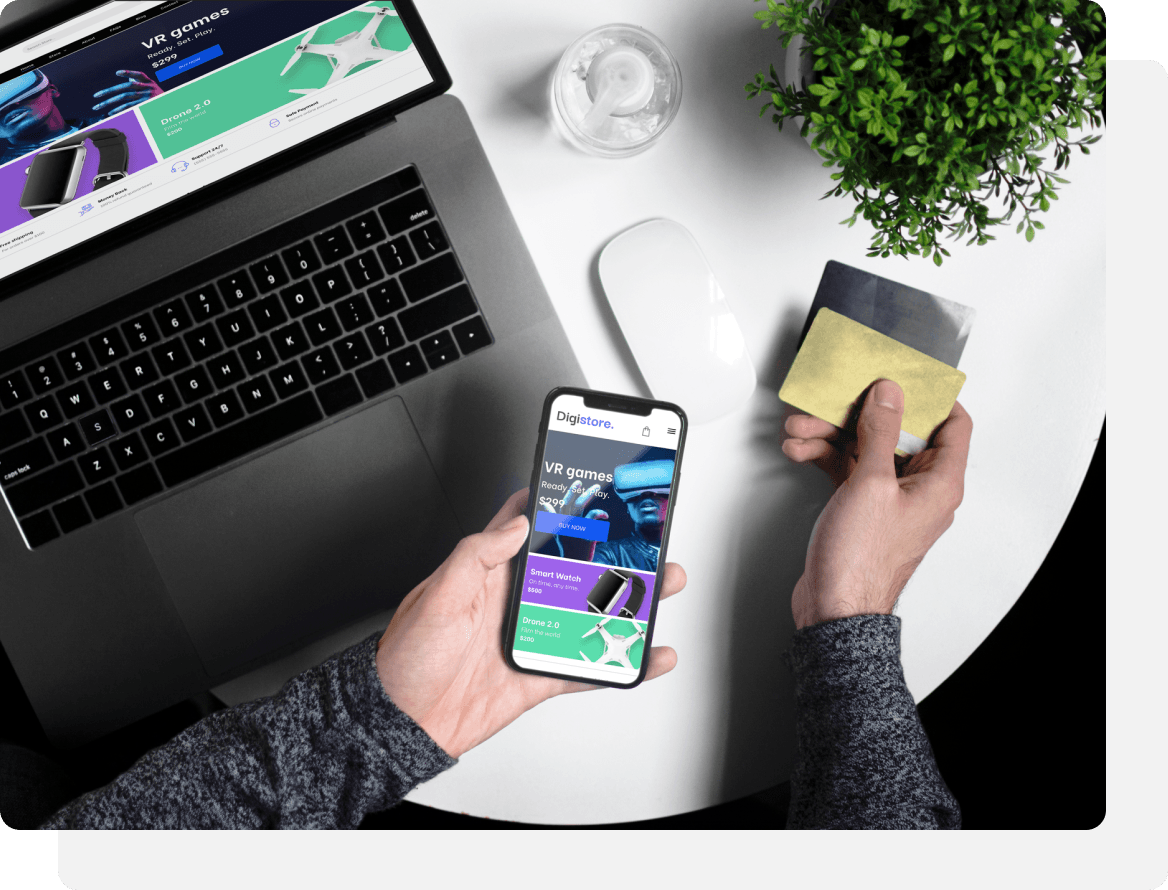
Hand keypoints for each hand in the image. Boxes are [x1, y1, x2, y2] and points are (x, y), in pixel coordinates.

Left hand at [92, 70, 162, 113]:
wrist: (174, 109)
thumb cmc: (161, 99)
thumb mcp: (154, 88)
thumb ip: (141, 82)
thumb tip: (127, 77)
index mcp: (149, 82)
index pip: (139, 75)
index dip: (128, 73)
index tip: (117, 73)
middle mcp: (148, 88)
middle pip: (126, 87)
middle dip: (108, 91)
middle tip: (96, 96)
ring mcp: (146, 98)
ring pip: (125, 97)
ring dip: (110, 102)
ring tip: (99, 106)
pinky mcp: (145, 107)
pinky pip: (129, 108)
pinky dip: (119, 110)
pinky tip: (112, 112)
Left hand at [376, 488, 684, 757]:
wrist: (402, 723)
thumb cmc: (405, 657)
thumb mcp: (436, 595)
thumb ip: (476, 555)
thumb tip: (514, 524)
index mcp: (486, 571)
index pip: (525, 525)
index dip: (555, 503)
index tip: (588, 485)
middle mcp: (514, 599)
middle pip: (574, 567)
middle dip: (612, 551)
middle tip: (647, 538)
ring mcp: (532, 635)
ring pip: (590, 612)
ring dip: (629, 601)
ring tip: (662, 584)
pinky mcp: (539, 672)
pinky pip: (587, 664)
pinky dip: (620, 661)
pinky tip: (647, 656)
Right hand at [781, 378, 972, 628]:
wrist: (833, 607)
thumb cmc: (862, 561)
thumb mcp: (871, 484)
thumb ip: (880, 431)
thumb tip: (889, 394)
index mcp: (940, 482)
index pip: (953, 424)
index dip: (931, 395)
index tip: (903, 373)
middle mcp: (920, 489)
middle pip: (896, 431)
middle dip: (857, 413)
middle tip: (832, 399)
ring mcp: (890, 499)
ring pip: (864, 448)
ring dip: (830, 434)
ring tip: (800, 428)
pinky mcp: (862, 507)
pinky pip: (847, 469)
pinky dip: (824, 456)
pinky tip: (801, 449)